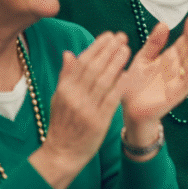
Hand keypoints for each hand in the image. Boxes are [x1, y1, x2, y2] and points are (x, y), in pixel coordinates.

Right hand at [31, 31, 132, 188]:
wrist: (62, 153)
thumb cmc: (62, 124)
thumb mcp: (59, 98)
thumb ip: (66, 76)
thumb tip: (69, 53)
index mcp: (65, 89)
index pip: (82, 62)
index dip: (96, 47)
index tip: (109, 35)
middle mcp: (74, 97)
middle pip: (93, 68)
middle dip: (108, 50)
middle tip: (122, 37)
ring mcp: (86, 109)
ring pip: (103, 80)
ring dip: (116, 63)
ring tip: (127, 49)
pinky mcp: (98, 121)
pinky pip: (111, 99)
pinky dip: (120, 85)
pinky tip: (129, 74)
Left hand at [119, 14, 187, 143]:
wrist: (129, 109)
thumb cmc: (136, 84)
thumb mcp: (143, 59)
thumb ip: (153, 43)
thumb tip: (164, 24)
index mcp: (170, 58)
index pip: (184, 41)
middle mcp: (178, 68)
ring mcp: (178, 81)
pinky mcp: (176, 95)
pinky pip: (186, 85)